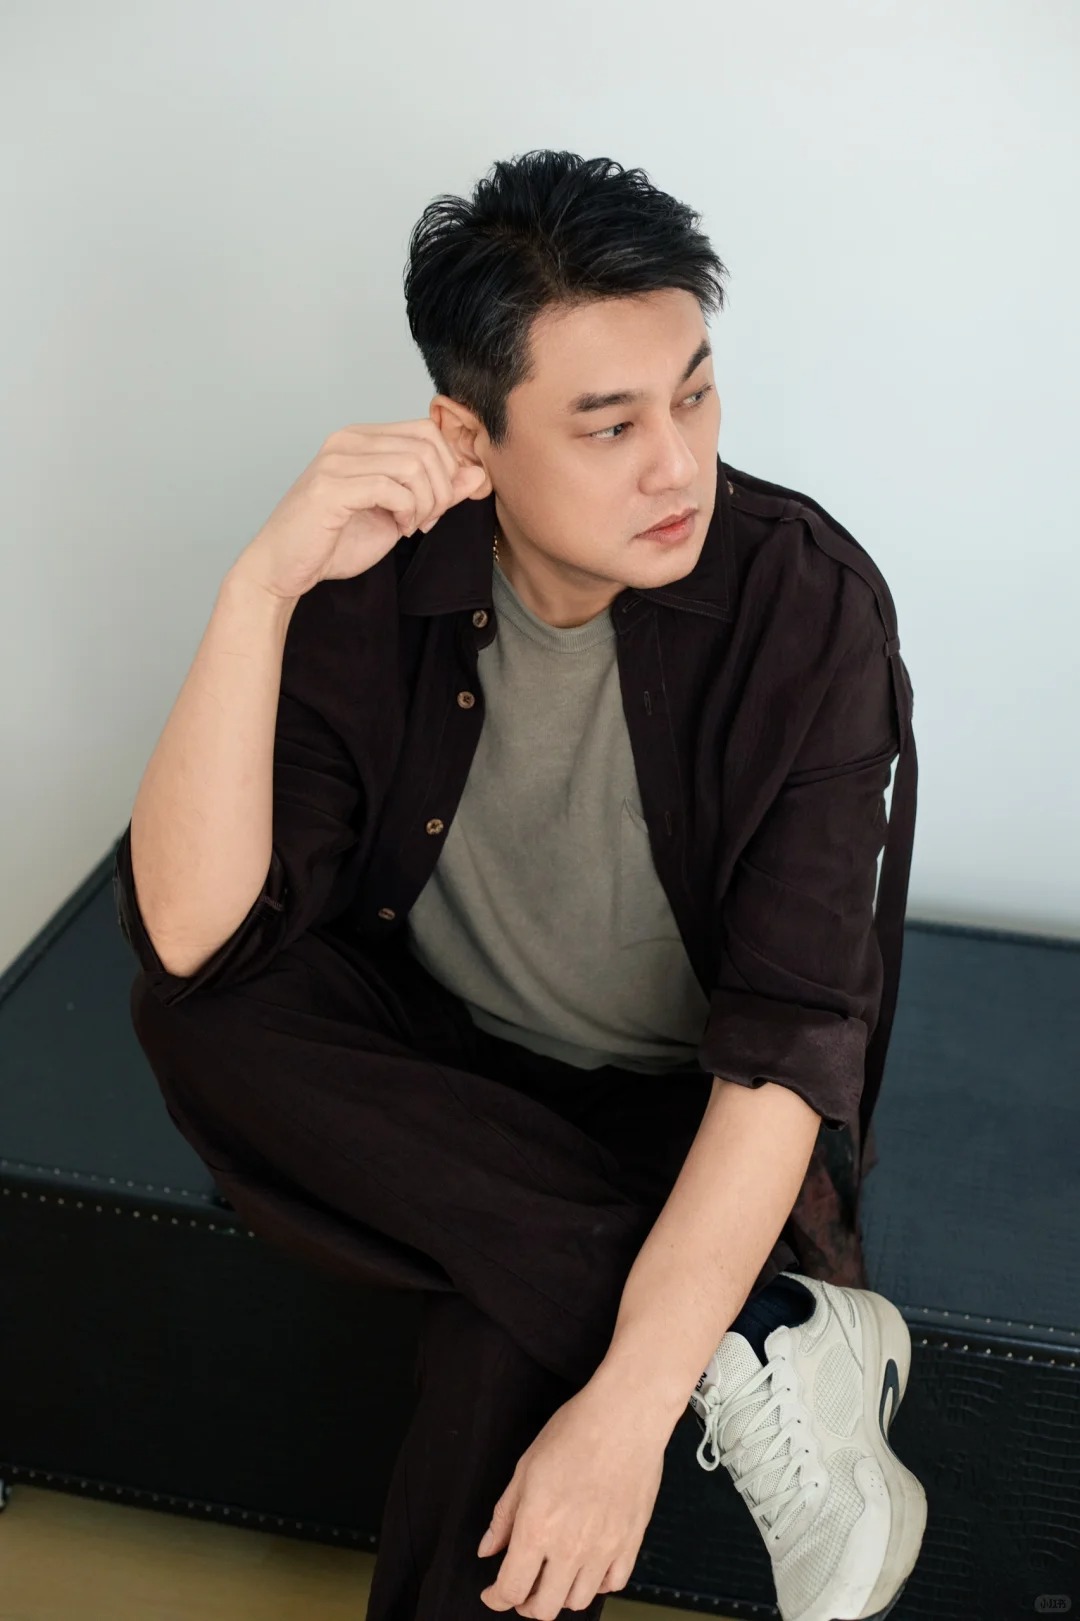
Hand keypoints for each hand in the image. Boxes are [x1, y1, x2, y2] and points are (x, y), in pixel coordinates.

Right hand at [233, 417, 487, 602]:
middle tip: (429, 519)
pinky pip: (392, 487)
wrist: (284, 569)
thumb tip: (480, 474)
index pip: (427, 430)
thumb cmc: (334, 543)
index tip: (438, 506)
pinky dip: (407, 511)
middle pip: (427, 443)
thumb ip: (437, 492)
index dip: (447, 468)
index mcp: (362, 438)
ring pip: (414, 464)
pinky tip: (397, 529)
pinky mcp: (331, 487)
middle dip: (442, 487)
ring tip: (412, 525)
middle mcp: (347, 440)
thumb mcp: (398, 514)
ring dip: (426, 502)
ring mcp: (337, 460)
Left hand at [476, 1377, 668, 1616]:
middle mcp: (570, 1548)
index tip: (493, 1593)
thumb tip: (488, 1548)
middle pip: (544, 1608)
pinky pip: (613, 1584)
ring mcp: (604, 1549)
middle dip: (525, 1604)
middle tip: (521, 1587)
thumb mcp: (525, 1468)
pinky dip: (597, 1584)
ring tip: (554, 1576)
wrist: (625, 1416)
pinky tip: (588, 1567)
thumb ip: (504, 1516)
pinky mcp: (630, 1542)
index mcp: (538, 1529)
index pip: (511, 1589)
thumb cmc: (575, 1432)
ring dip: (560, 1596)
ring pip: (578, 1602)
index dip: (496, 1598)